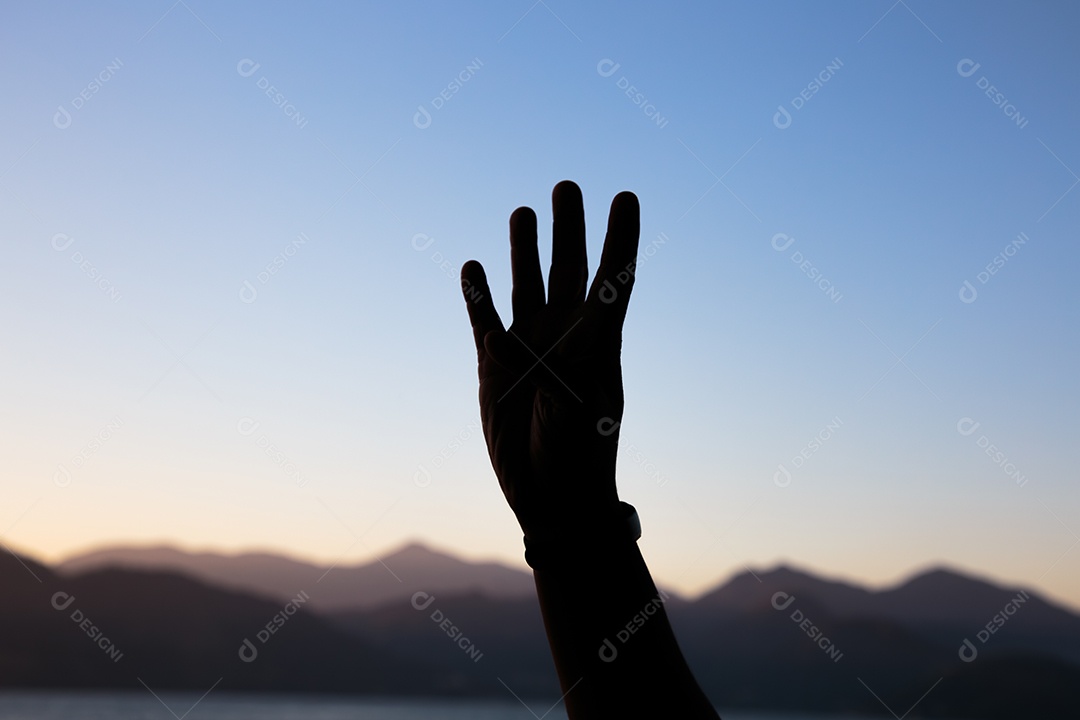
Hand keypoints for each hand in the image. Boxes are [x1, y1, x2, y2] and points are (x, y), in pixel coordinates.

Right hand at [460, 181, 639, 537]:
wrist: (551, 497)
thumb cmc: (579, 453)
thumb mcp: (582, 402)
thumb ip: (570, 359)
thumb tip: (531, 328)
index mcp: (598, 341)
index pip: (613, 277)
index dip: (621, 236)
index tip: (626, 196)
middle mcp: (564, 335)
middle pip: (568, 269)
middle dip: (568, 228)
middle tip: (566, 186)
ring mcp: (529, 347)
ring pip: (526, 285)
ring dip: (524, 249)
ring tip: (523, 211)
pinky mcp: (495, 365)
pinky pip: (484, 318)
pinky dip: (477, 293)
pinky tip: (472, 265)